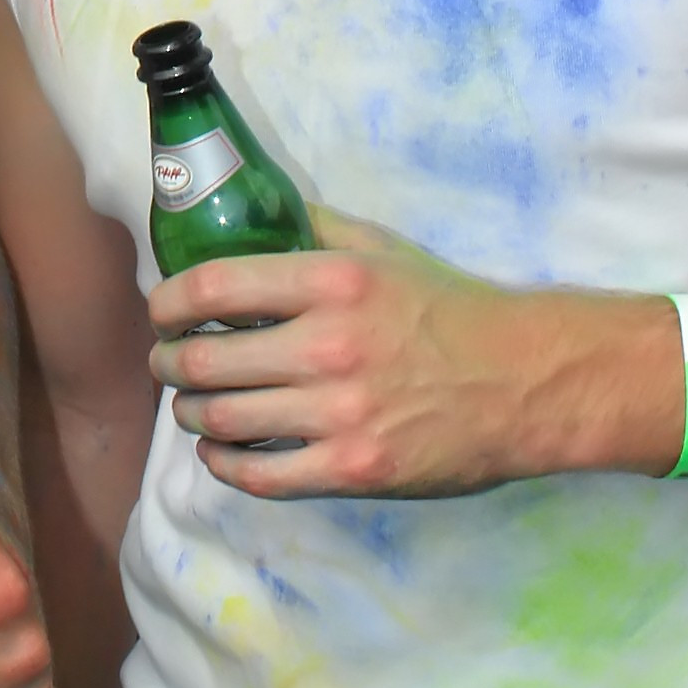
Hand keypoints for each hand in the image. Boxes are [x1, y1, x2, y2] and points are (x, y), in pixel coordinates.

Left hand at [147, 207, 681, 497]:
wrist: (526, 382)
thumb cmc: (451, 309)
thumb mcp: (384, 249)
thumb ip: (314, 229)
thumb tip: (251, 211)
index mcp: (332, 282)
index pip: (213, 285)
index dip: (168, 302)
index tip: (161, 311)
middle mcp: (329, 346)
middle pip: (205, 359)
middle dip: (170, 363)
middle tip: (167, 363)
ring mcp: (340, 414)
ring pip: (223, 420)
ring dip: (191, 415)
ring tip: (191, 407)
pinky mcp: (354, 469)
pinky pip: (261, 475)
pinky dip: (225, 466)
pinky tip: (219, 454)